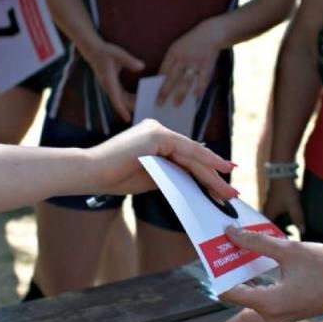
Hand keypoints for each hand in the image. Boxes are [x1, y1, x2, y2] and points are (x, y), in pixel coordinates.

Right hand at [83, 38, 145, 121]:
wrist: (94, 50)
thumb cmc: (106, 52)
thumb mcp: (119, 54)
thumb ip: (130, 61)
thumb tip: (142, 67)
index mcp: (109, 82)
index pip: (116, 99)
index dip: (122, 110)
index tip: (128, 119)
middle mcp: (108, 87)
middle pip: (120, 102)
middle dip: (131, 108)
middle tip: (145, 111)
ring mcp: (109, 87)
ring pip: (120, 100)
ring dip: (131, 104)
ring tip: (144, 106)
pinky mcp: (111, 85)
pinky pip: (120, 95)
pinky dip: (129, 98)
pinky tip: (139, 97)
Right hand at [84, 118, 236, 199]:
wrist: (91, 172)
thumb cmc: (113, 176)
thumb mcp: (148, 177)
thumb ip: (168, 175)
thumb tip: (190, 182)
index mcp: (154, 137)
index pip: (185, 156)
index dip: (205, 170)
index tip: (222, 182)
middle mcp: (158, 130)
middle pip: (192, 156)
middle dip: (213, 175)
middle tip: (231, 191)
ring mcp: (157, 131)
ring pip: (192, 155)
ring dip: (212, 175)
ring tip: (228, 190)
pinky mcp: (156, 135)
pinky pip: (184, 152)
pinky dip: (201, 164)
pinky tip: (217, 174)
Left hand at [157, 19, 224, 105]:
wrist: (211, 32)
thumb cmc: (192, 43)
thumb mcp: (178, 47)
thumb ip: (172, 62)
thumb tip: (164, 81)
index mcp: (173, 52)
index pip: (163, 70)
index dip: (157, 84)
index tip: (152, 95)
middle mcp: (183, 57)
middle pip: (172, 77)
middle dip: (164, 92)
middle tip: (158, 104)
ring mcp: (195, 61)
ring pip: (186, 80)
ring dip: (180, 93)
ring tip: (175, 105)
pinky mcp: (207, 63)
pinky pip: (203, 78)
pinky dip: (199, 88)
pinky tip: (195, 96)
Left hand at [216, 225, 322, 321]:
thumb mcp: (289, 250)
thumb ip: (257, 242)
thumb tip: (231, 233)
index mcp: (269, 304)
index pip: (228, 291)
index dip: (218, 270)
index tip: (213, 251)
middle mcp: (272, 315)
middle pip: (239, 292)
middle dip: (231, 268)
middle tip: (226, 243)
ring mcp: (281, 316)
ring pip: (253, 293)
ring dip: (246, 272)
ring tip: (241, 246)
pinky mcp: (290, 311)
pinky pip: (266, 295)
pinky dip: (260, 279)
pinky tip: (260, 259)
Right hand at [260, 178, 304, 234]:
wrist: (282, 173)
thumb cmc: (286, 190)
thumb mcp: (294, 206)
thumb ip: (298, 218)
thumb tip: (303, 231)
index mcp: (269, 214)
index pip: (270, 230)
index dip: (277, 235)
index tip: (285, 239)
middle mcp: (267, 210)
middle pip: (272, 225)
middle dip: (280, 230)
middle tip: (290, 235)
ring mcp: (270, 204)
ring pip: (275, 218)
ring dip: (281, 222)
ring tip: (291, 227)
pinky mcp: (274, 200)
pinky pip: (277, 212)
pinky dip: (282, 216)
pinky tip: (290, 216)